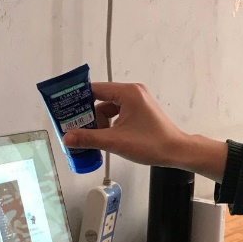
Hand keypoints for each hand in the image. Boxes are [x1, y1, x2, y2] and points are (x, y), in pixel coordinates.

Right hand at [61, 82, 227, 180]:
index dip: (78, 100)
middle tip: (76, 129)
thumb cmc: (152, 144)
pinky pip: (118, 113)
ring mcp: (137, 101)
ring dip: (99, 122)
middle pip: (100, 99)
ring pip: (108, 108)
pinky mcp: (140, 111)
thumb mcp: (116, 142)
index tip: (65, 110)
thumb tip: (67, 138)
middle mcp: (132, 92)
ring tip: (92, 138)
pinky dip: (110, 124)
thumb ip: (89, 138)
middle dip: (88, 115)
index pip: (95, 89)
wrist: (177, 151)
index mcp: (127, 92)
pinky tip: (106, 138)